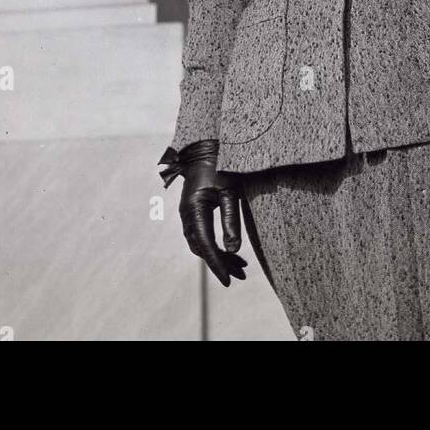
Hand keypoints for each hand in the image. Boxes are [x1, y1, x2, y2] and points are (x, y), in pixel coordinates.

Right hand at [161, 140, 246, 287]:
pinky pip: (202, 235)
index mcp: (194, 209)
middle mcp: (187, 214)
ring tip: (242, 267)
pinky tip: (232, 251)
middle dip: (221, 263)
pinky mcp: (194, 211)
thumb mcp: (231, 192)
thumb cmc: (221, 166)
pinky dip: (216, 246)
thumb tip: (233, 249)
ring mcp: (188, 213)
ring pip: (202, 244)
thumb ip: (231, 220)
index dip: (217, 265)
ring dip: (219, 256)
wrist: (206, 148)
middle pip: (203, 248)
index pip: (206, 245)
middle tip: (242, 275)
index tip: (229, 281)